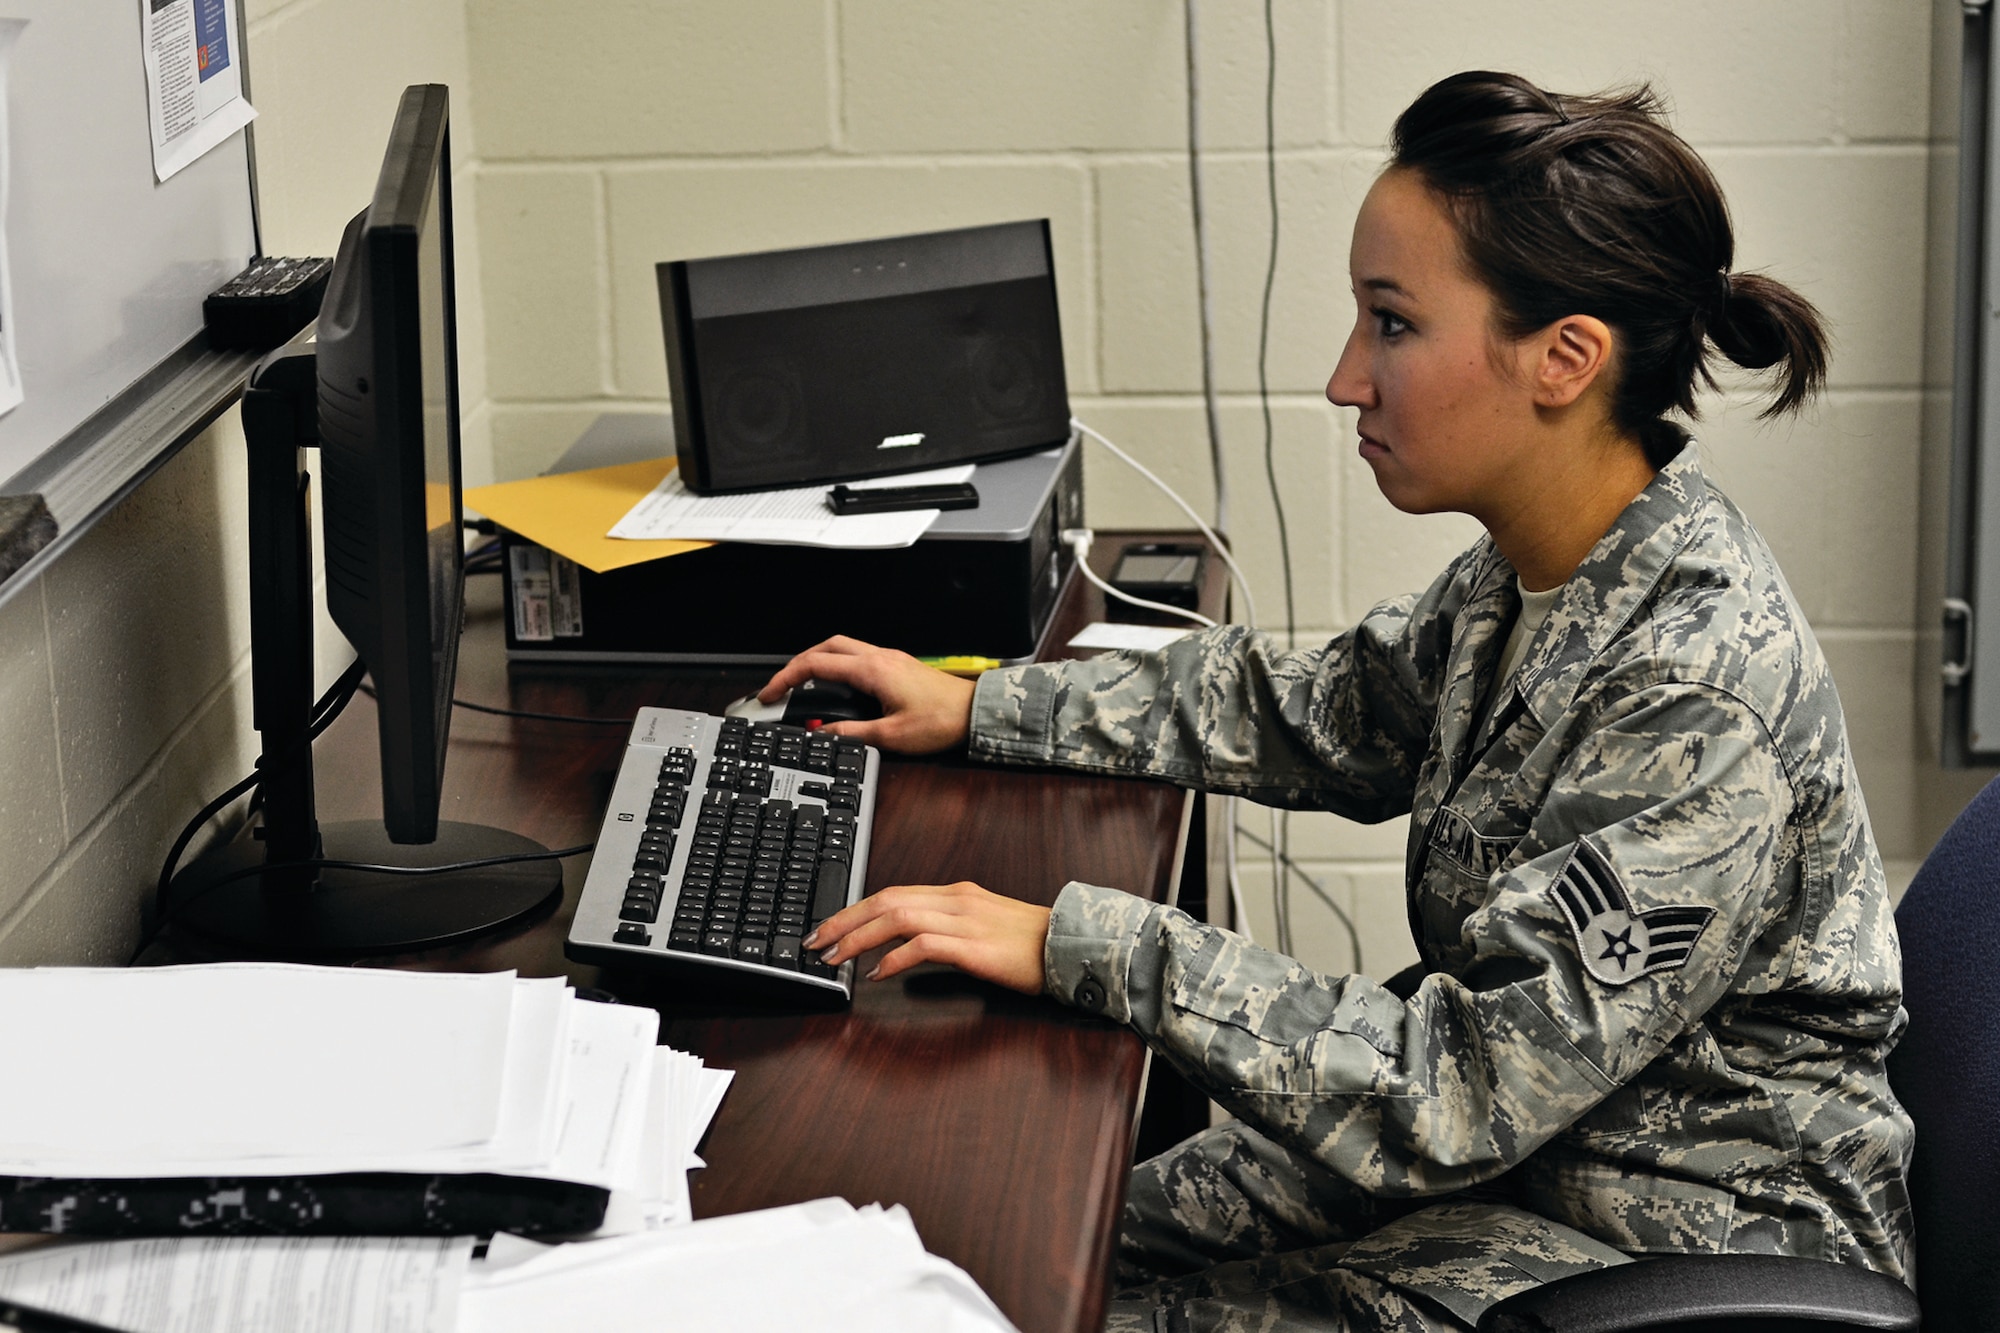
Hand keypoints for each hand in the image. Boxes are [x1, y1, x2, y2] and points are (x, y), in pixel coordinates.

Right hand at [758, 635, 975, 753]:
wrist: (975, 713)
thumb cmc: (943, 721)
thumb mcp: (891, 736)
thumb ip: (851, 733)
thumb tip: (821, 733)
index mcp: (873, 670)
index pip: (816, 664)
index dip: (786, 678)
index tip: (770, 693)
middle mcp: (880, 658)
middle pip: (826, 646)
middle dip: (797, 662)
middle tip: (782, 685)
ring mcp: (890, 659)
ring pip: (842, 647)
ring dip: (818, 660)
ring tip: (803, 684)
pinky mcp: (898, 666)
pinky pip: (859, 656)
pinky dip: (838, 665)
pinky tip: (836, 686)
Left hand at [804, 881, 1050, 993]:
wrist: (1075, 946)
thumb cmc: (1032, 944)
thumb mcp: (984, 926)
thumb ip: (947, 929)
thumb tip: (904, 947)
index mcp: (956, 894)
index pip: (892, 892)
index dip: (855, 909)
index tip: (829, 927)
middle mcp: (956, 900)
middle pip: (886, 900)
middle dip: (844, 920)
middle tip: (816, 942)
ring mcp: (967, 920)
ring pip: (897, 917)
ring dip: (859, 937)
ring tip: (836, 957)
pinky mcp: (976, 947)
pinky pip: (924, 945)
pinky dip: (895, 957)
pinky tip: (879, 973)